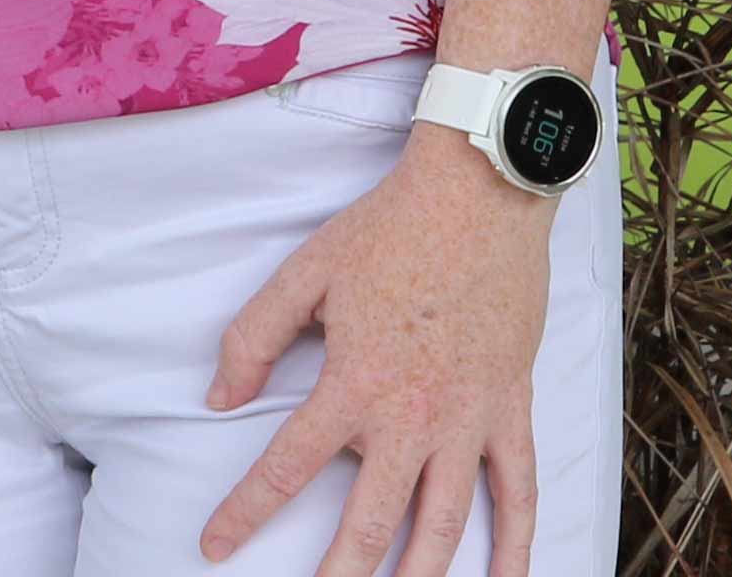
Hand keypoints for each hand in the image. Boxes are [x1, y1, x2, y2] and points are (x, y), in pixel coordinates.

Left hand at [200, 134, 556, 574]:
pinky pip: (519, 490)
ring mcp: (469, 418)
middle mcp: (412, 416)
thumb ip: (254, 337)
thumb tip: (220, 398)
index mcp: (354, 383)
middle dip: (337, 576)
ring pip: (442, 523)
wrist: (479, 193)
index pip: (286, 468)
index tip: (213, 548)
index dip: (244, 515)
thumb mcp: (305, 273)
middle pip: (369, 522)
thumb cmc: (388, 230)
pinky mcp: (512, 408)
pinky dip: (516, 545)